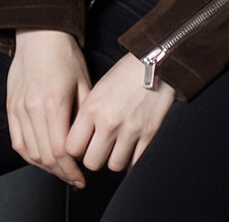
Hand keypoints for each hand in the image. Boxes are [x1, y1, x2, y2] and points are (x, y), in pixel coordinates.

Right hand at [6, 29, 91, 186]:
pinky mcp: (11, 107)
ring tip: (60, 170)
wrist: (40, 34)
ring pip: (30, 153)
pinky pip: (17, 141)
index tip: (81, 176)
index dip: (71, 170)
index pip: (61, 151)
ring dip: (46, 167)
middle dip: (61, 173)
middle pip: (45, 157)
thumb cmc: (65, 55)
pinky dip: (29, 155)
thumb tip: (90, 141)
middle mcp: (33, 109)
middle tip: (74, 178)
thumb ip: (84, 115)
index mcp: (54, 103)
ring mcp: (19, 109)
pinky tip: (41, 158)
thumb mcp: (84, 82)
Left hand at [66, 52, 175, 171]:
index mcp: (92, 108)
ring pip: (114, 166)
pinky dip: (132, 158)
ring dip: (115, 159)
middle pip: (92, 162)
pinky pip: (135, 162)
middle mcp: (109, 121)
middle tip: (99, 149)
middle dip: (95, 158)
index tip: (82, 146)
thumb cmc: (125, 74)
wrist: (156, 62)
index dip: (76, 150)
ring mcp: (130, 129)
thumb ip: (87, 116)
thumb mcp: (98, 89)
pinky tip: (131, 145)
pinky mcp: (149, 133)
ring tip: (117, 146)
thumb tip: (79, 142)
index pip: (72, 148)